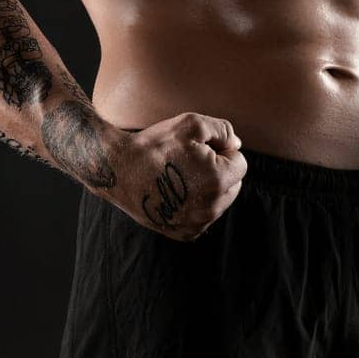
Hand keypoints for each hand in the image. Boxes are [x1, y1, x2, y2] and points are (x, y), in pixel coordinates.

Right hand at [104, 112, 246, 241]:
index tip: (199, 149)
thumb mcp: (191, 124)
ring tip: (180, 176)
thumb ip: (223, 131)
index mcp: (218, 180)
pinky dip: (196, 205)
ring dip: (209, 188)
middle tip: (190, 161)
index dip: (222, 151)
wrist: (118, 170)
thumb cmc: (155, 145)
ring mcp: (198, 223)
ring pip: (219, 202)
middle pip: (234, 185)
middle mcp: (211, 207)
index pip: (240, 164)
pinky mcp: (184, 233)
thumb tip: (236, 145)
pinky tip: (176, 192)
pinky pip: (203, 216)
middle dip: (220, 171)